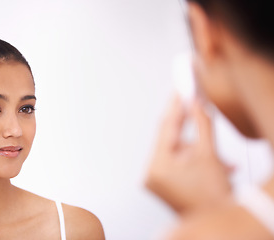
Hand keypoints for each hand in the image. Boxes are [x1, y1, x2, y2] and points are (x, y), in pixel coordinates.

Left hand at [145, 95, 231, 216]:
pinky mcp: (163, 185)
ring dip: (197, 149)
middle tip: (194, 104)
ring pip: (176, 151)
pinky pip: (177, 162)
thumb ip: (202, 124)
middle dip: (187, 126)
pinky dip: (193, 159)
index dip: (174, 106)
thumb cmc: (212, 197)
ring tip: (218, 159)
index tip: (180, 90)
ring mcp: (156, 181)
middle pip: (169, 140)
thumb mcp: (208, 154)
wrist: (217, 222)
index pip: (165, 128)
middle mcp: (151, 175)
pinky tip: (213, 164)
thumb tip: (196, 103)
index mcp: (156, 167)